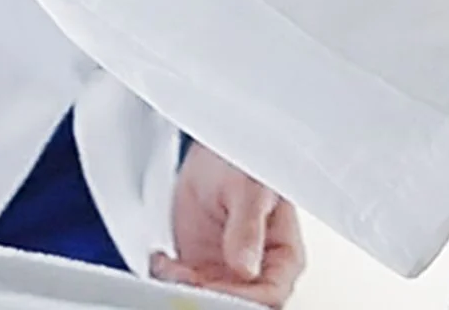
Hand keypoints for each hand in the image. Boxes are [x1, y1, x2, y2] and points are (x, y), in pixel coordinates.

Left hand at [151, 143, 304, 308]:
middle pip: (238, 304)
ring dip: (183, 289)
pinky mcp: (201, 269)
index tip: (212, 287)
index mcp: (284, 256)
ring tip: (170, 266)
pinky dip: (169, 279)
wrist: (214, 154)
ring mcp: (228, 273)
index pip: (270, 295)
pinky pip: (184, 287)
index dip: (241, 298)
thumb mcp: (250, 189)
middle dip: (208, 297)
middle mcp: (258, 271)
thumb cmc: (244, 164)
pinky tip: (164, 260)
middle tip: (184, 279)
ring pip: (208, 299)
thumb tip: (246, 267)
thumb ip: (248, 228)